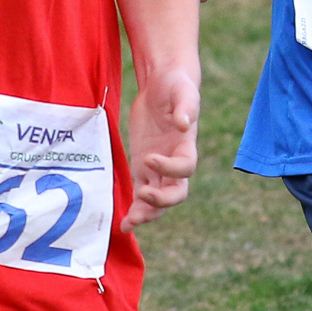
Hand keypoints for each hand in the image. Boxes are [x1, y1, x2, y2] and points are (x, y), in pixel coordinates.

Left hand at [124, 68, 199, 225]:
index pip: (185, 167)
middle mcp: (175, 161)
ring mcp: (159, 168)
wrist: (164, 85)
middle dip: (161, 201)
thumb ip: (185, 107)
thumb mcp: (182, 91)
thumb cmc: (176, 86)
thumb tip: (184, 123)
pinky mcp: (144, 167)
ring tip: (130, 221)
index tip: (149, 157)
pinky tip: (124, 225)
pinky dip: (135, 211)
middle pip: (176, 193)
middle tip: (143, 197)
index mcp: (186, 145)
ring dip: (147, 213)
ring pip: (158, 201)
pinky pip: (142, 195)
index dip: (170, 168)